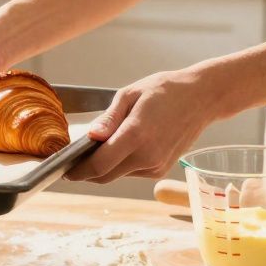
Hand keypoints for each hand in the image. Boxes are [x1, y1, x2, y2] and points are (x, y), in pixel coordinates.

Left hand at [67, 66, 227, 183]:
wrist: (201, 98)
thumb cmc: (164, 90)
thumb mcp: (130, 94)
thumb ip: (109, 118)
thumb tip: (90, 137)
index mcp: (136, 134)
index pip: (98, 164)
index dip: (77, 171)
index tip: (64, 169)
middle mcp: (147, 155)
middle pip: (104, 175)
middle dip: (85, 172)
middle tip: (72, 162)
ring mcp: (155, 165)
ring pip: (117, 175)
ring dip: (103, 167)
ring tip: (95, 150)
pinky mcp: (160, 169)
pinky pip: (131, 172)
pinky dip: (120, 165)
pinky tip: (120, 148)